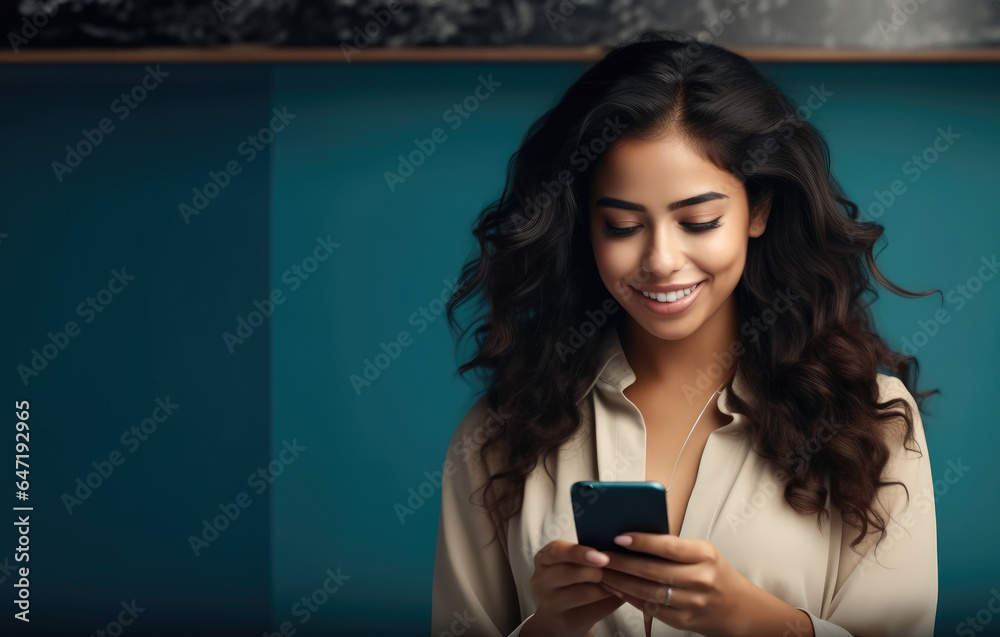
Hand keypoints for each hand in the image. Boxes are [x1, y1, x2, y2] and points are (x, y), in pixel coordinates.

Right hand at [521, 539, 625, 636]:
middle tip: (612, 570)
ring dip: (605, 586)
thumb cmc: (574, 581)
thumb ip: (591, 552)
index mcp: (544, 558)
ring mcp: (550, 602)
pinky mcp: (564, 620)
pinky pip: (592, 608)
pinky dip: (607, 599)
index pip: (556, 551)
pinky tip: (615, 594)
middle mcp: (541, 580)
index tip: (601, 557)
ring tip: (617, 581)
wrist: (566, 614)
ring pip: (583, 591)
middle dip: (595, 571)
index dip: (579, 552)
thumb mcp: (575, 562)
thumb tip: (617, 542)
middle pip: (568, 572)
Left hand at [597, 532, 784, 636]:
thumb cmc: (715, 572)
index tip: (618, 537)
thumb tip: (635, 535)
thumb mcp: (703, 552)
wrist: (739, 608)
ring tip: (601, 571)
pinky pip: (650, 608)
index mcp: (704, 555)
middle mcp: (700, 579)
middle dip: (621, 562)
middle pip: (653, 570)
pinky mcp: (684, 621)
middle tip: (600, 554)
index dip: (642, 541)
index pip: (669, 547)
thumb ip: (674, 546)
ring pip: (648, 591)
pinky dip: (629, 597)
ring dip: (620, 581)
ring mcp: (692, 602)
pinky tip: (615, 588)